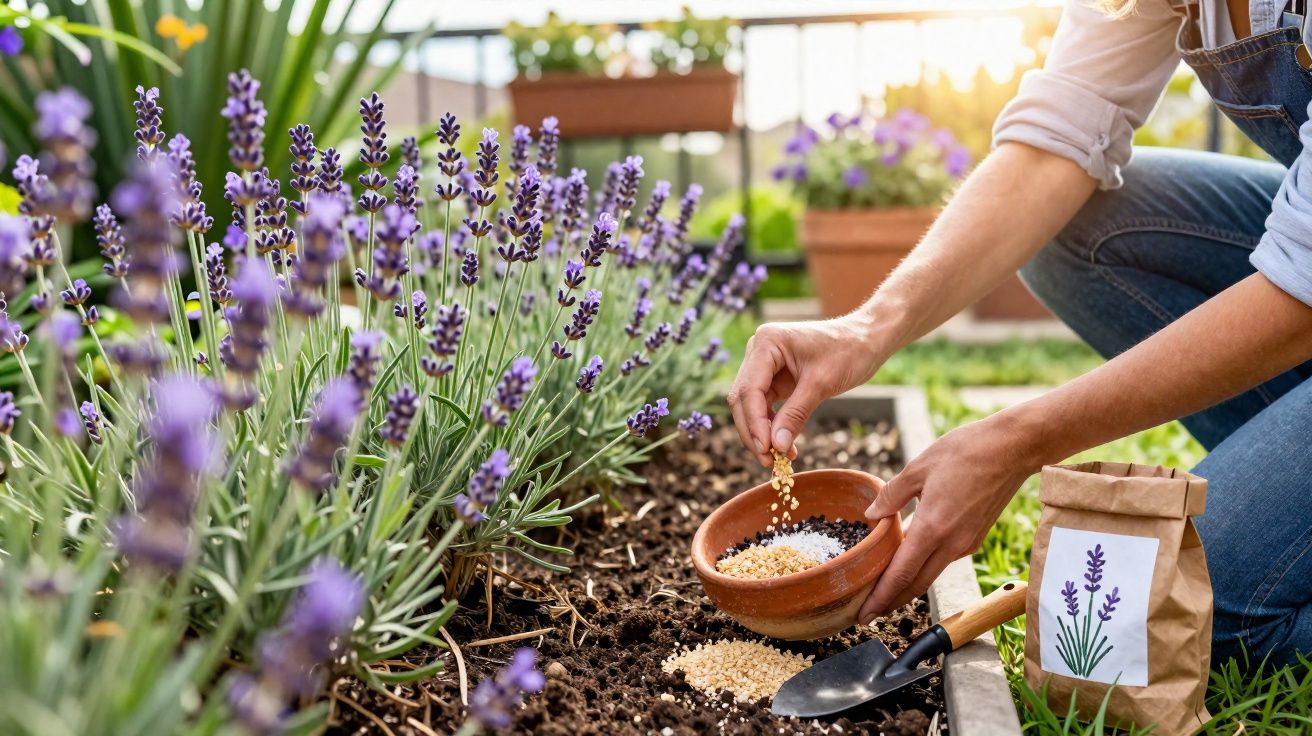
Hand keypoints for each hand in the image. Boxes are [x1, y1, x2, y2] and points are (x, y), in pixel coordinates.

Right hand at [727, 315, 883, 465]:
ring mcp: (764, 364)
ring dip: (761, 433)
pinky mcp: (774, 377)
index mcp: (766, 342)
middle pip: (743, 399)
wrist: (867, 339)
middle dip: (754, 431)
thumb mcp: (822, 384)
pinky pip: (764, 406)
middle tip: (767, 461)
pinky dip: (771, 426)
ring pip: (750, 406)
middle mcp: (758, 350)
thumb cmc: (849, 351)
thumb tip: (776, 447)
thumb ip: (795, 414)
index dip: (755, 423)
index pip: (750, 389)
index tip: (766, 450)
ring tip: (777, 459)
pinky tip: (783, 446)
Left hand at [857, 412, 1043, 621]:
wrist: (1013, 448)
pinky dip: (924, 566)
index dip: (880, 597)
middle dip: (891, 603)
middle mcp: (952, 544)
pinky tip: (910, 561)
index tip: (863, 615)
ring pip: (931, 574)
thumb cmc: (966, 451)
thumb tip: (871, 514)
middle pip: (916, 585)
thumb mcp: (919, 467)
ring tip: (884, 592)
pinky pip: (944, 559)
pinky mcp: (975, 537)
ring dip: (907, 587)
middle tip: (868, 614)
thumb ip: (892, 494)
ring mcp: (966, 543)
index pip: (901, 574)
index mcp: (933, 528)